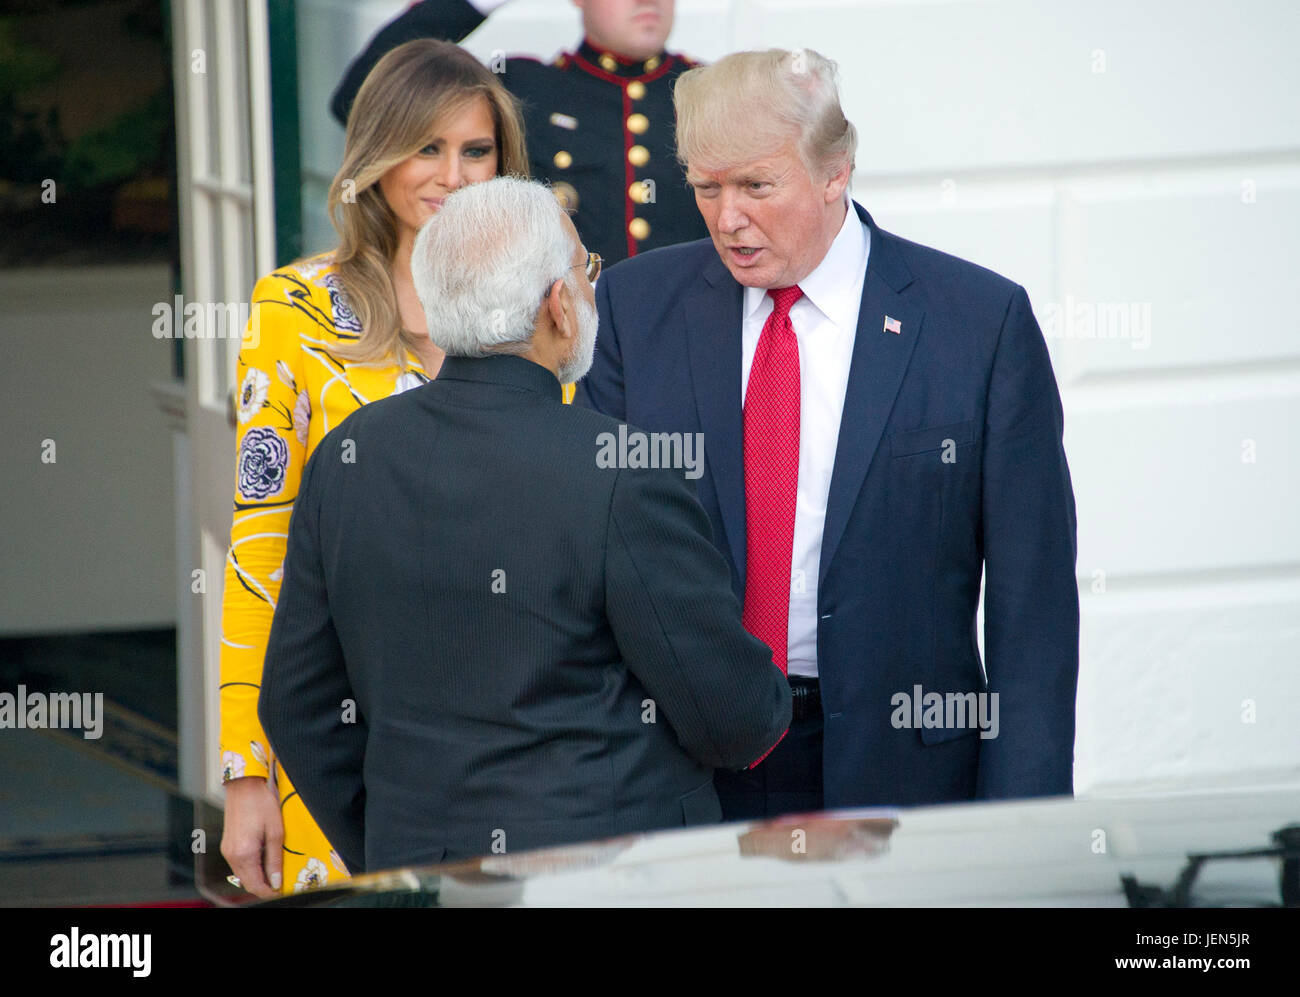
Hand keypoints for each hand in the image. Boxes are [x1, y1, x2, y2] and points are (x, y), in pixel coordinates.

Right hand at [220, 776, 283, 896]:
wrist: (244, 785)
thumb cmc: (261, 803)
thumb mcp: (276, 832)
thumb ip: (274, 859)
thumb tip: (276, 881)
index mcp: (244, 853)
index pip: (255, 885)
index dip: (269, 892)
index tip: (281, 890)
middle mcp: (231, 855)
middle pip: (247, 883)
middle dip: (263, 886)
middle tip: (280, 883)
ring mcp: (227, 850)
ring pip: (242, 874)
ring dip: (257, 877)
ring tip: (274, 871)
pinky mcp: (227, 844)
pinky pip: (238, 864)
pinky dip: (250, 867)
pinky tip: (263, 859)